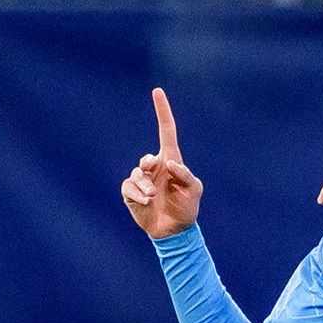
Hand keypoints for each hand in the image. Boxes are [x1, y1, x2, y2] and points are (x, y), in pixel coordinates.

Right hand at [121, 87, 202, 239]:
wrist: (173, 231)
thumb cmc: (186, 208)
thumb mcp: (194, 191)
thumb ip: (185, 175)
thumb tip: (169, 163)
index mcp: (171, 160)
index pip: (166, 131)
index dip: (162, 112)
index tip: (157, 91)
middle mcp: (155, 167)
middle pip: (146, 158)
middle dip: (148, 164)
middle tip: (151, 170)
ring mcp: (141, 180)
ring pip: (137, 175)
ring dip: (145, 186)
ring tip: (153, 197)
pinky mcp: (131, 193)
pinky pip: (129, 188)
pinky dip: (138, 195)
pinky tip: (146, 203)